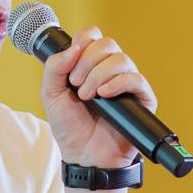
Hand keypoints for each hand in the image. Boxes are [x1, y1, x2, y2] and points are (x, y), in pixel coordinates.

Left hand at [41, 25, 156, 169]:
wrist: (83, 156)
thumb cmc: (70, 128)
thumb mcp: (51, 94)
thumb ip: (55, 67)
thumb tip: (74, 47)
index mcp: (91, 65)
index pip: (94, 36)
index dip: (83, 40)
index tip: (72, 59)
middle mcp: (111, 71)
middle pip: (108, 44)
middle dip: (88, 61)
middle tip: (76, 84)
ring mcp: (127, 84)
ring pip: (121, 59)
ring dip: (99, 74)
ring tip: (88, 96)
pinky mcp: (142, 100)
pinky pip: (136, 79)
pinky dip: (118, 83)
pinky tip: (104, 95)